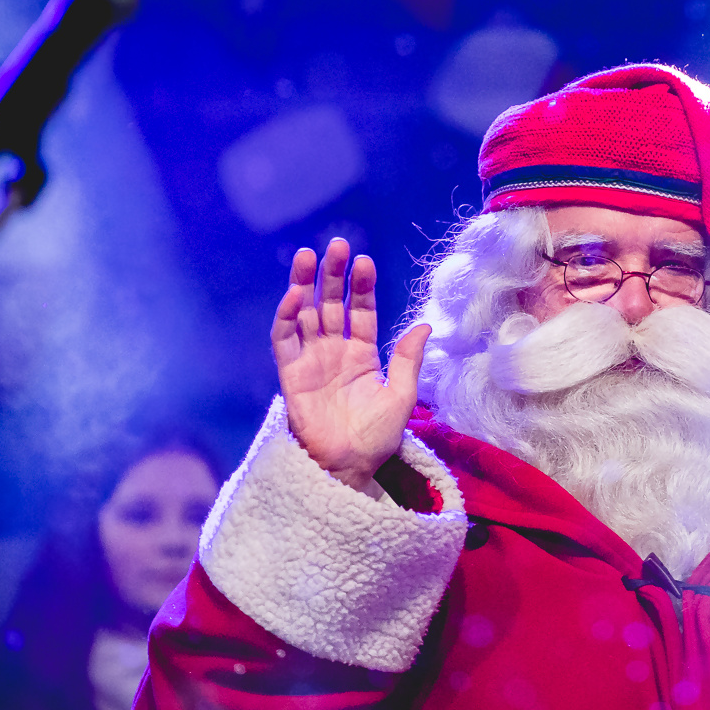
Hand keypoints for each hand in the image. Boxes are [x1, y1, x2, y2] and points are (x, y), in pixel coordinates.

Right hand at [272, 238, 430, 492]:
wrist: (350, 465)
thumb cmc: (377, 436)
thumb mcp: (401, 395)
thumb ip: (408, 359)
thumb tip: (425, 325)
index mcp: (362, 354)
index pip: (360, 311)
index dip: (361, 287)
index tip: (363, 261)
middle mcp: (334, 351)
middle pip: (330, 304)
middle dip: (331, 275)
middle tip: (334, 244)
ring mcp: (311, 360)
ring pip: (305, 315)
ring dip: (304, 285)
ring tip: (307, 256)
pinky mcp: (291, 374)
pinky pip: (285, 341)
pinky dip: (286, 317)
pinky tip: (294, 296)